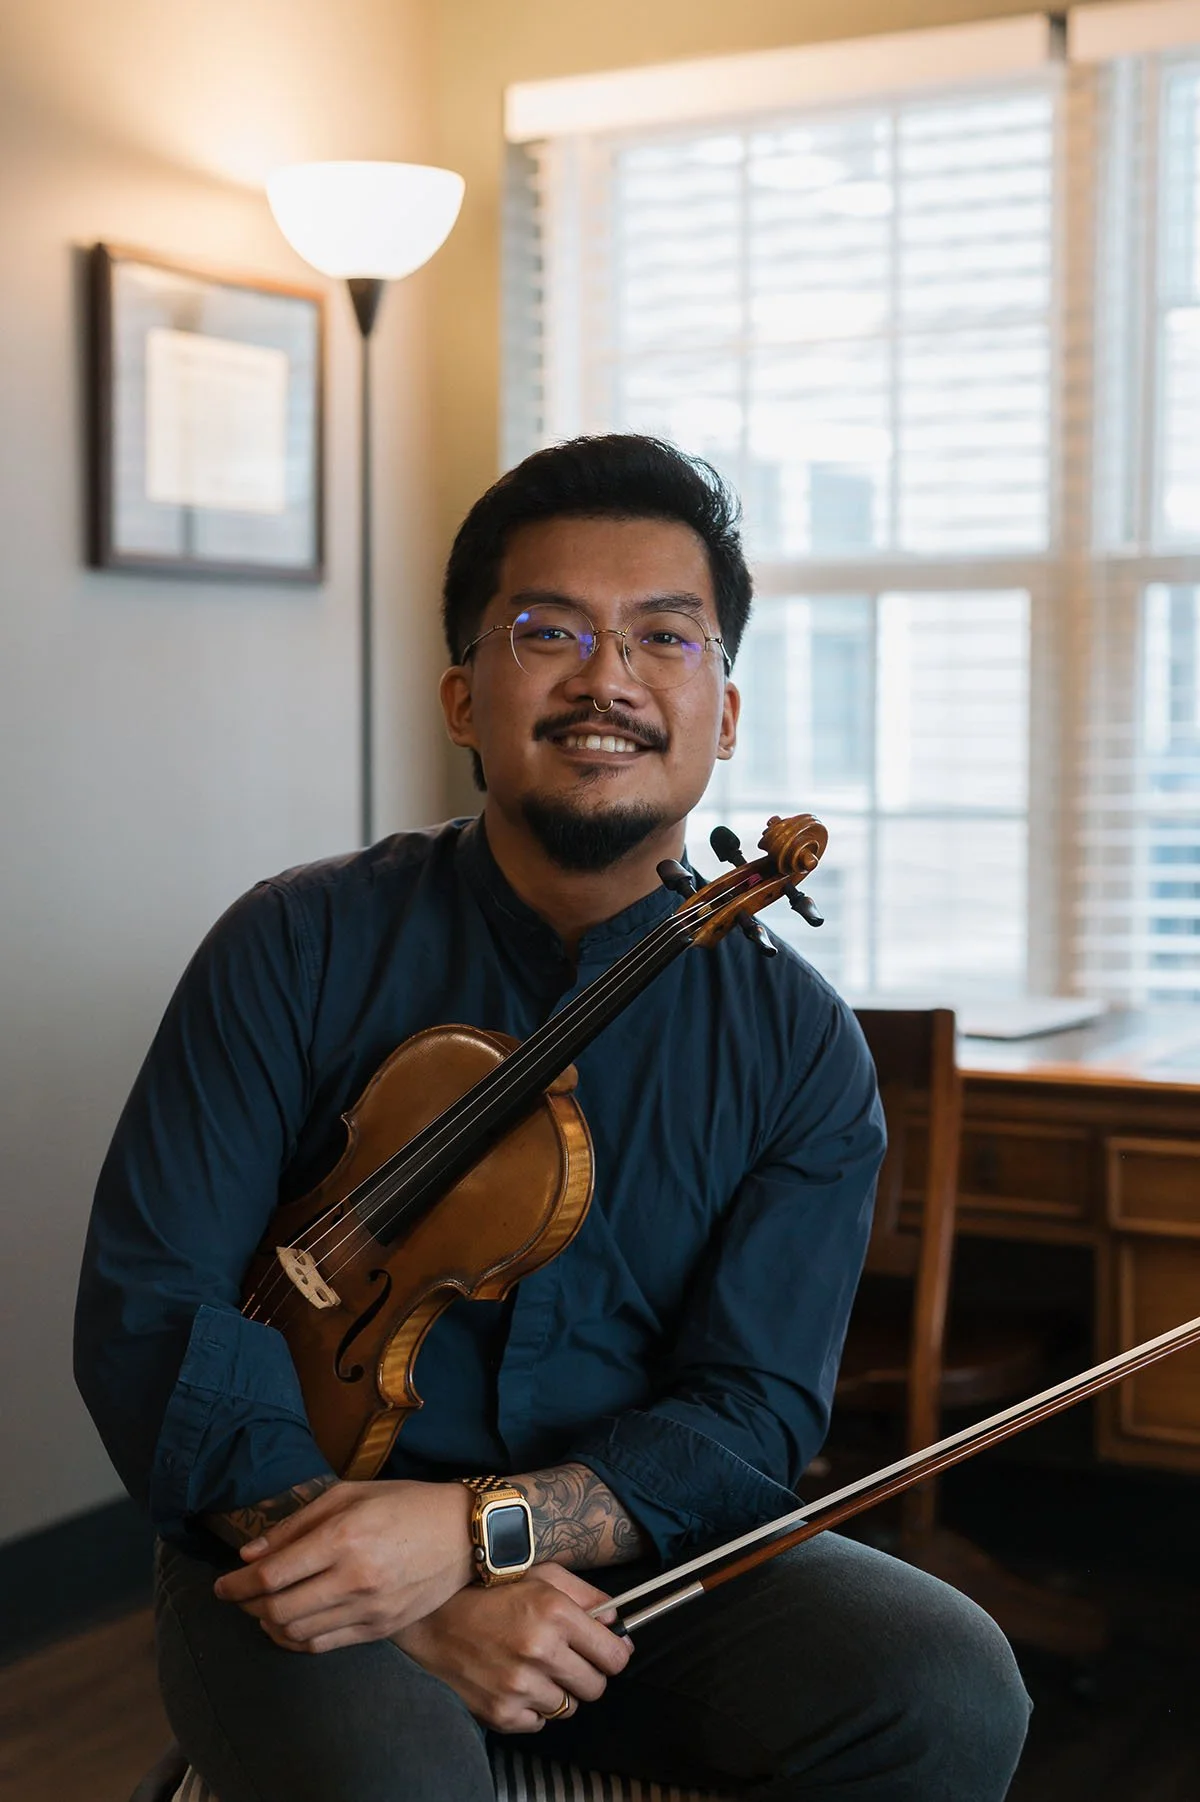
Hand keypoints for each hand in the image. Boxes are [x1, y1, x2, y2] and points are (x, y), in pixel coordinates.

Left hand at [213, 1478, 472, 1652]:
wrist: (465, 1533)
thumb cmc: (405, 1503)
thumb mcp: (350, 1493)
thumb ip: (297, 1523)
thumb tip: (250, 1554)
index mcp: (344, 1537)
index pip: (272, 1574)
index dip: (236, 1584)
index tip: (221, 1585)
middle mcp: (354, 1578)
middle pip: (277, 1610)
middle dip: (247, 1606)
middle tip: (238, 1596)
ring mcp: (369, 1609)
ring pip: (296, 1634)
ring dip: (268, 1625)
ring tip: (262, 1608)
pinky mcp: (381, 1630)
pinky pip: (324, 1646)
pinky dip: (296, 1640)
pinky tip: (290, 1625)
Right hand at [394, 1562, 632, 1733]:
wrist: (431, 1620)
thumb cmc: (487, 1591)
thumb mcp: (539, 1574)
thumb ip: (584, 1595)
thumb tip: (615, 1623)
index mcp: (554, 1612)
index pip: (614, 1656)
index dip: (614, 1654)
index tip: (606, 1652)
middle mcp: (540, 1651)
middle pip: (596, 1687)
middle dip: (587, 1674)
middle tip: (567, 1659)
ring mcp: (520, 1686)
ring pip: (568, 1708)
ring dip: (557, 1691)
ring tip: (533, 1667)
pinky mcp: (501, 1713)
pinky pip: (539, 1724)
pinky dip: (532, 1708)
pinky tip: (515, 1682)